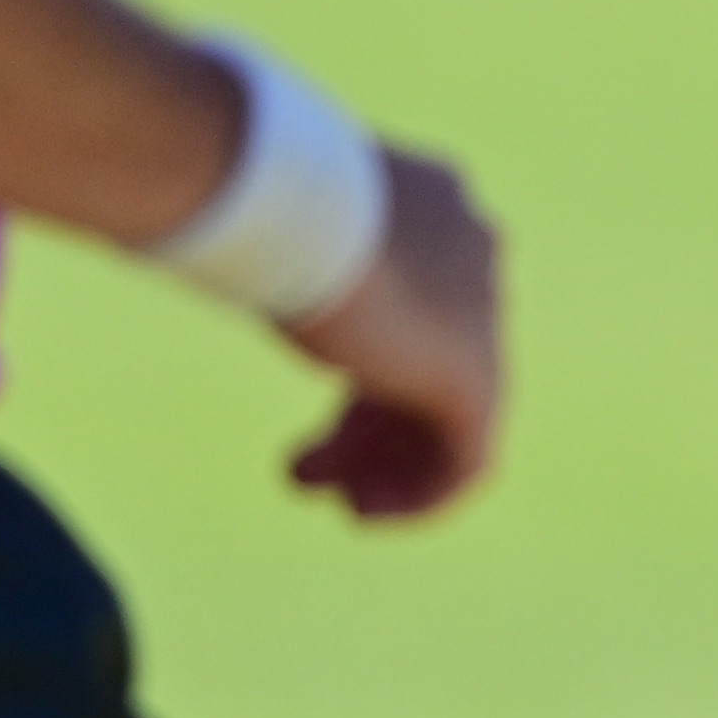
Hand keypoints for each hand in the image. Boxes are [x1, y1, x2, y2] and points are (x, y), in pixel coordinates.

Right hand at [278, 144, 509, 523]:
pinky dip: (423, 495)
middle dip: (367, 430)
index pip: (413, 310)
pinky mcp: (477, 375)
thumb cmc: (258, 204)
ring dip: (392, 469)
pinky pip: (470, 458)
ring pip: (450, 416)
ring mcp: (483, 317)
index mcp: (439, 212)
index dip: (360, 376)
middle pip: (428, 366)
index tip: (308, 413)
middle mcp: (474, 259)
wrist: (292, 206)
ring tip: (342, 505)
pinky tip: (367, 514)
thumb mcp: (279, 226)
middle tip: (303, 470)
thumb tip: (233, 239)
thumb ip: (290, 250)